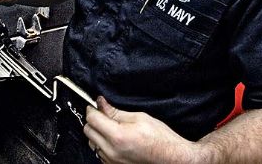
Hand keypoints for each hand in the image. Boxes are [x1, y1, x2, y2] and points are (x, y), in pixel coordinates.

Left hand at [84, 97, 201, 163]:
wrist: (172, 159)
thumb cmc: (161, 139)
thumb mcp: (140, 118)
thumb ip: (116, 111)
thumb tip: (100, 103)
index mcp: (118, 136)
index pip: (92, 119)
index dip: (92, 109)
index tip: (95, 105)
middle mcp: (112, 151)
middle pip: (88, 131)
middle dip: (93, 121)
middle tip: (104, 115)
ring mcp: (112, 161)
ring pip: (92, 143)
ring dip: (97, 134)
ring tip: (111, 129)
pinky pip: (99, 153)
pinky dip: (102, 145)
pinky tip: (115, 141)